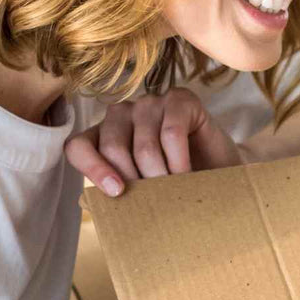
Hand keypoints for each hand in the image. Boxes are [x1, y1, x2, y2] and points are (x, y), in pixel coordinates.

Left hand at [66, 87, 242, 196]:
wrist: (221, 171)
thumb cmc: (177, 181)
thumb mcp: (142, 190)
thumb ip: (116, 192)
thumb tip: (88, 199)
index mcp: (104, 135)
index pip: (78, 146)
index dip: (91, 168)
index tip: (116, 193)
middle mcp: (123, 114)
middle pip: (112, 147)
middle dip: (135, 181)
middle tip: (156, 200)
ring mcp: (151, 103)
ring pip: (144, 145)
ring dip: (161, 176)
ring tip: (175, 190)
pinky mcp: (180, 99)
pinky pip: (172, 133)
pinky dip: (179, 161)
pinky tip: (187, 174)